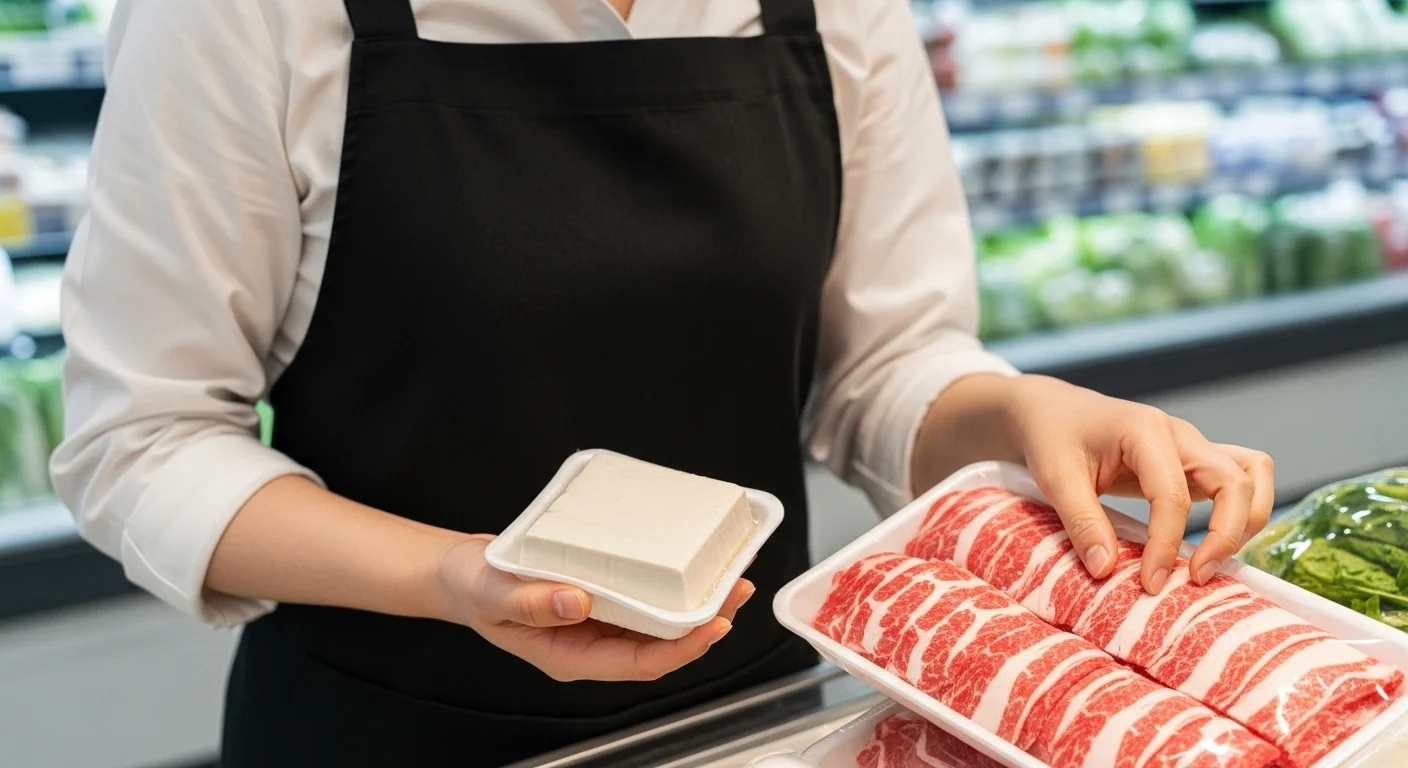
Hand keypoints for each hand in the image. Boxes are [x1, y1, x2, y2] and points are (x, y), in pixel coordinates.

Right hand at [434, 535, 748, 681]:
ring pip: (657, 619)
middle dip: (704, 621)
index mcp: (572, 655)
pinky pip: (641, 594)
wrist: (458, 572)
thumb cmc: (472, 587)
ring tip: (727, 574)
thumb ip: (532, 602)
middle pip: (660, 642)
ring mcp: (596, 620)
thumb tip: (579, 602)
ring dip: (694, 600)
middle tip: (737, 588)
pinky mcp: (598, 596)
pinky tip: (687, 561)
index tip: (712, 625)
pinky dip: (669, 581)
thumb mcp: (494, 593)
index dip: (682, 648)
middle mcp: (592, 642)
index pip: (640, 662)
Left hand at [1003, 376, 1274, 594]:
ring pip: (1251, 475)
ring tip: (1214, 561)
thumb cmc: (1052, 435)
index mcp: (1146, 430)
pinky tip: (1215, 541)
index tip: (1151, 583)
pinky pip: (1239, 479)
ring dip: (1246, 520)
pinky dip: (1242, 509)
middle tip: (1195, 577)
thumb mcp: (1055, 477)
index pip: (1173, 496)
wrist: (1051, 410)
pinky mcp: (1192, 462)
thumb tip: (1107, 570)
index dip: (1165, 545)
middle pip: (1235, 482)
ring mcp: (1191, 446)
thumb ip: (1082, 522)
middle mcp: (1180, 435)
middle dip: (1226, 535)